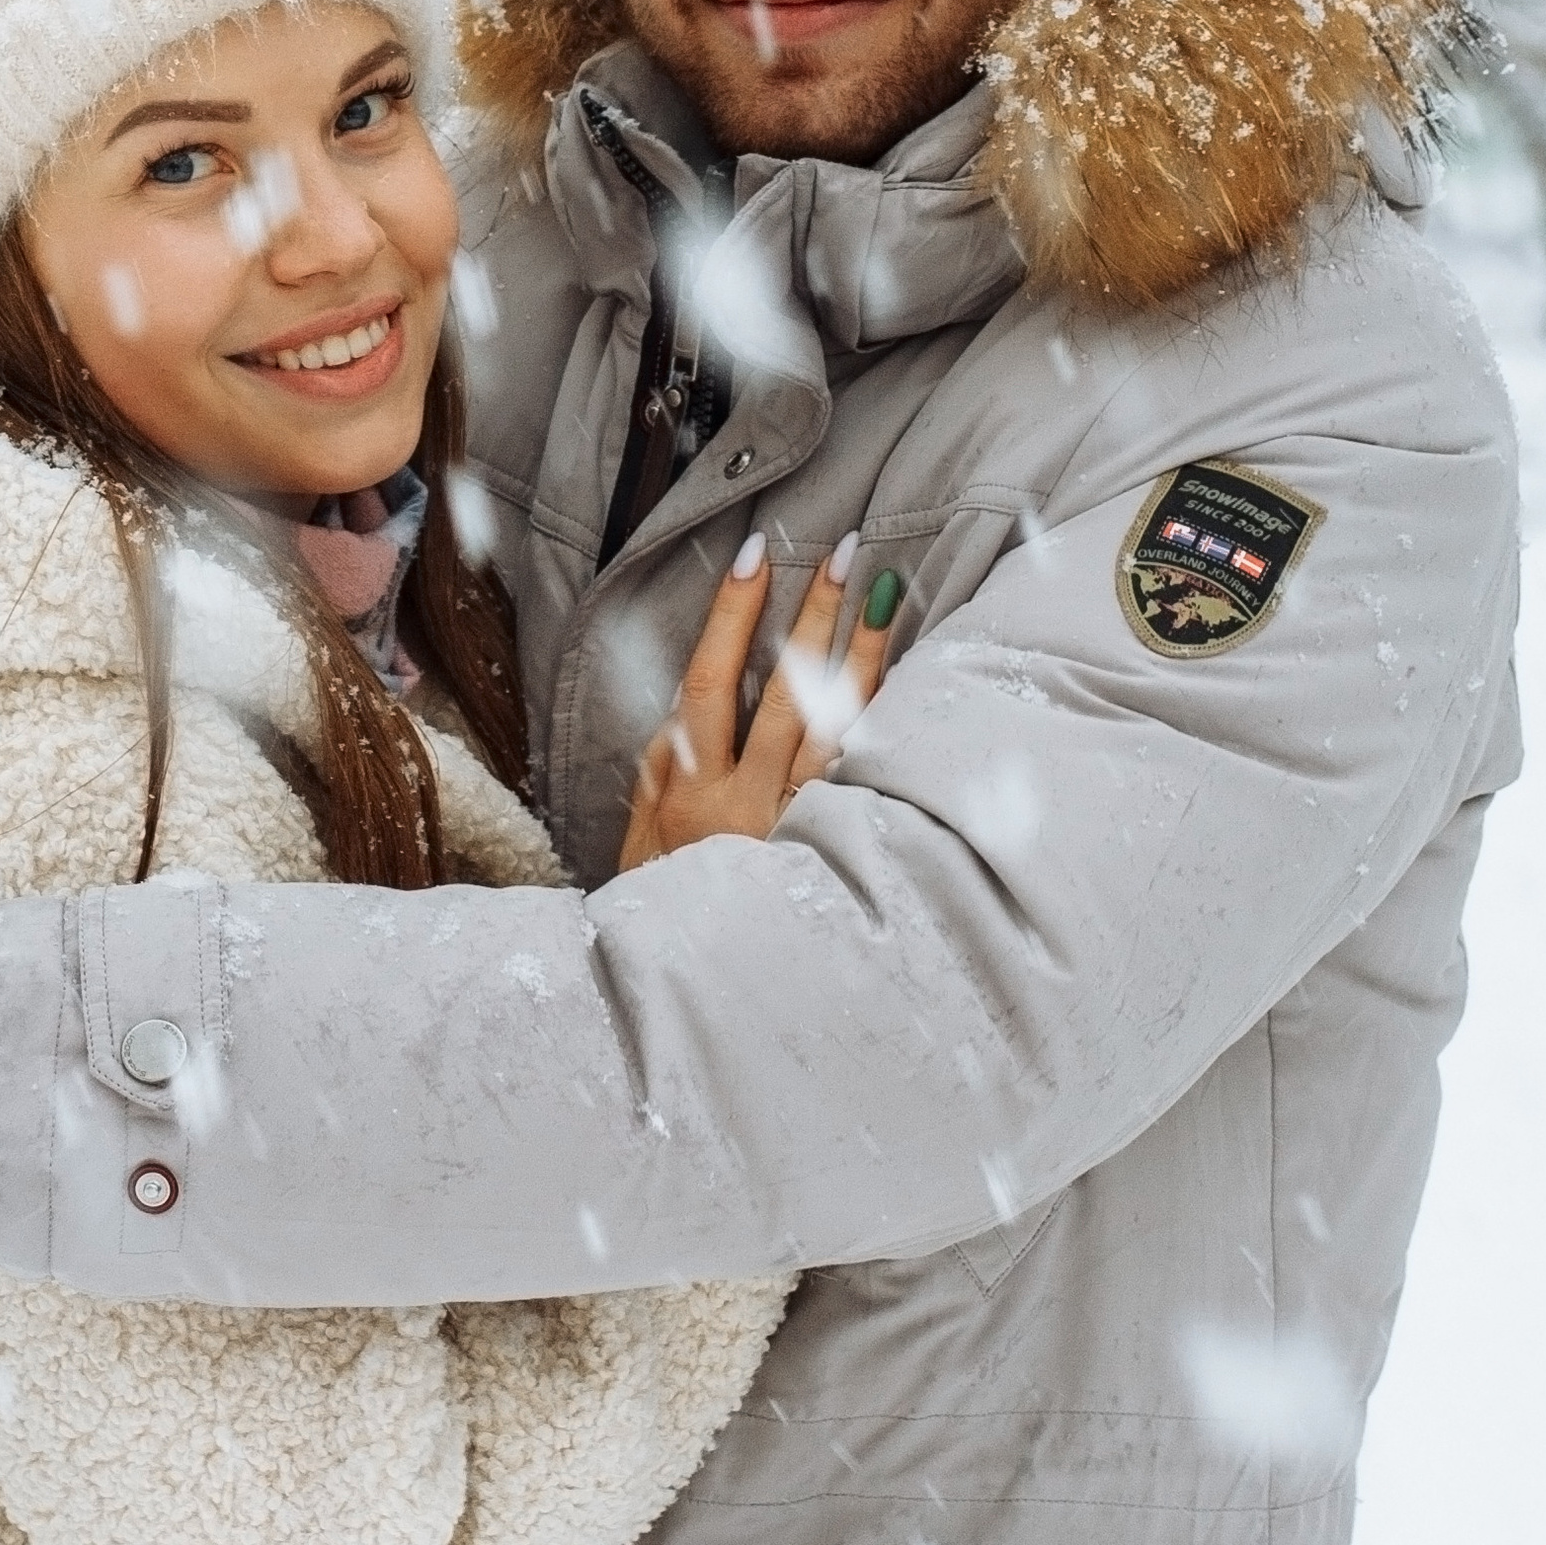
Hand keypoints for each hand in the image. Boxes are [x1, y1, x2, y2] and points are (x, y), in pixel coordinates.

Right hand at [615, 535, 900, 875]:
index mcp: (688, 792)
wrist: (695, 991)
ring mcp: (798, 830)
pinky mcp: (834, 852)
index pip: (711, 681)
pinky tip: (903, 680)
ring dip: (859, 656)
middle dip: (811, 616)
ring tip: (883, 594)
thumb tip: (690, 705)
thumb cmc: (663, 906)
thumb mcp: (642, 836)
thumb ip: (664, 767)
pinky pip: (864, 776)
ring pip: (837, 727)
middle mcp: (746, 806)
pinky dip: (881, 723)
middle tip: (839, 552)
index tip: (755, 555)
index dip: (731, 615)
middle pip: (786, 690)